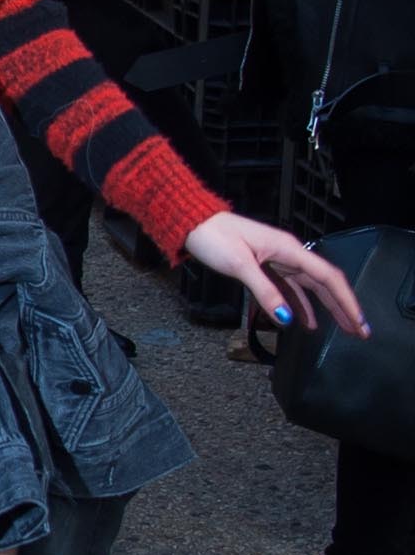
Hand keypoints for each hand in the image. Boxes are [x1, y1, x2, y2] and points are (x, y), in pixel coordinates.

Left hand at [181, 213, 370, 337]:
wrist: (194, 223)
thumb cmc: (215, 237)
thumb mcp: (240, 265)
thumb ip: (265, 292)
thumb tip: (287, 317)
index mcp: (289, 249)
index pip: (328, 277)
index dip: (346, 300)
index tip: (359, 321)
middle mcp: (289, 253)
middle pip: (325, 283)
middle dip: (344, 307)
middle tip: (360, 331)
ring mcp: (279, 260)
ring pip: (310, 287)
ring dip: (327, 308)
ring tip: (342, 329)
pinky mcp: (267, 266)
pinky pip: (291, 288)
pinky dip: (301, 305)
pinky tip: (306, 321)